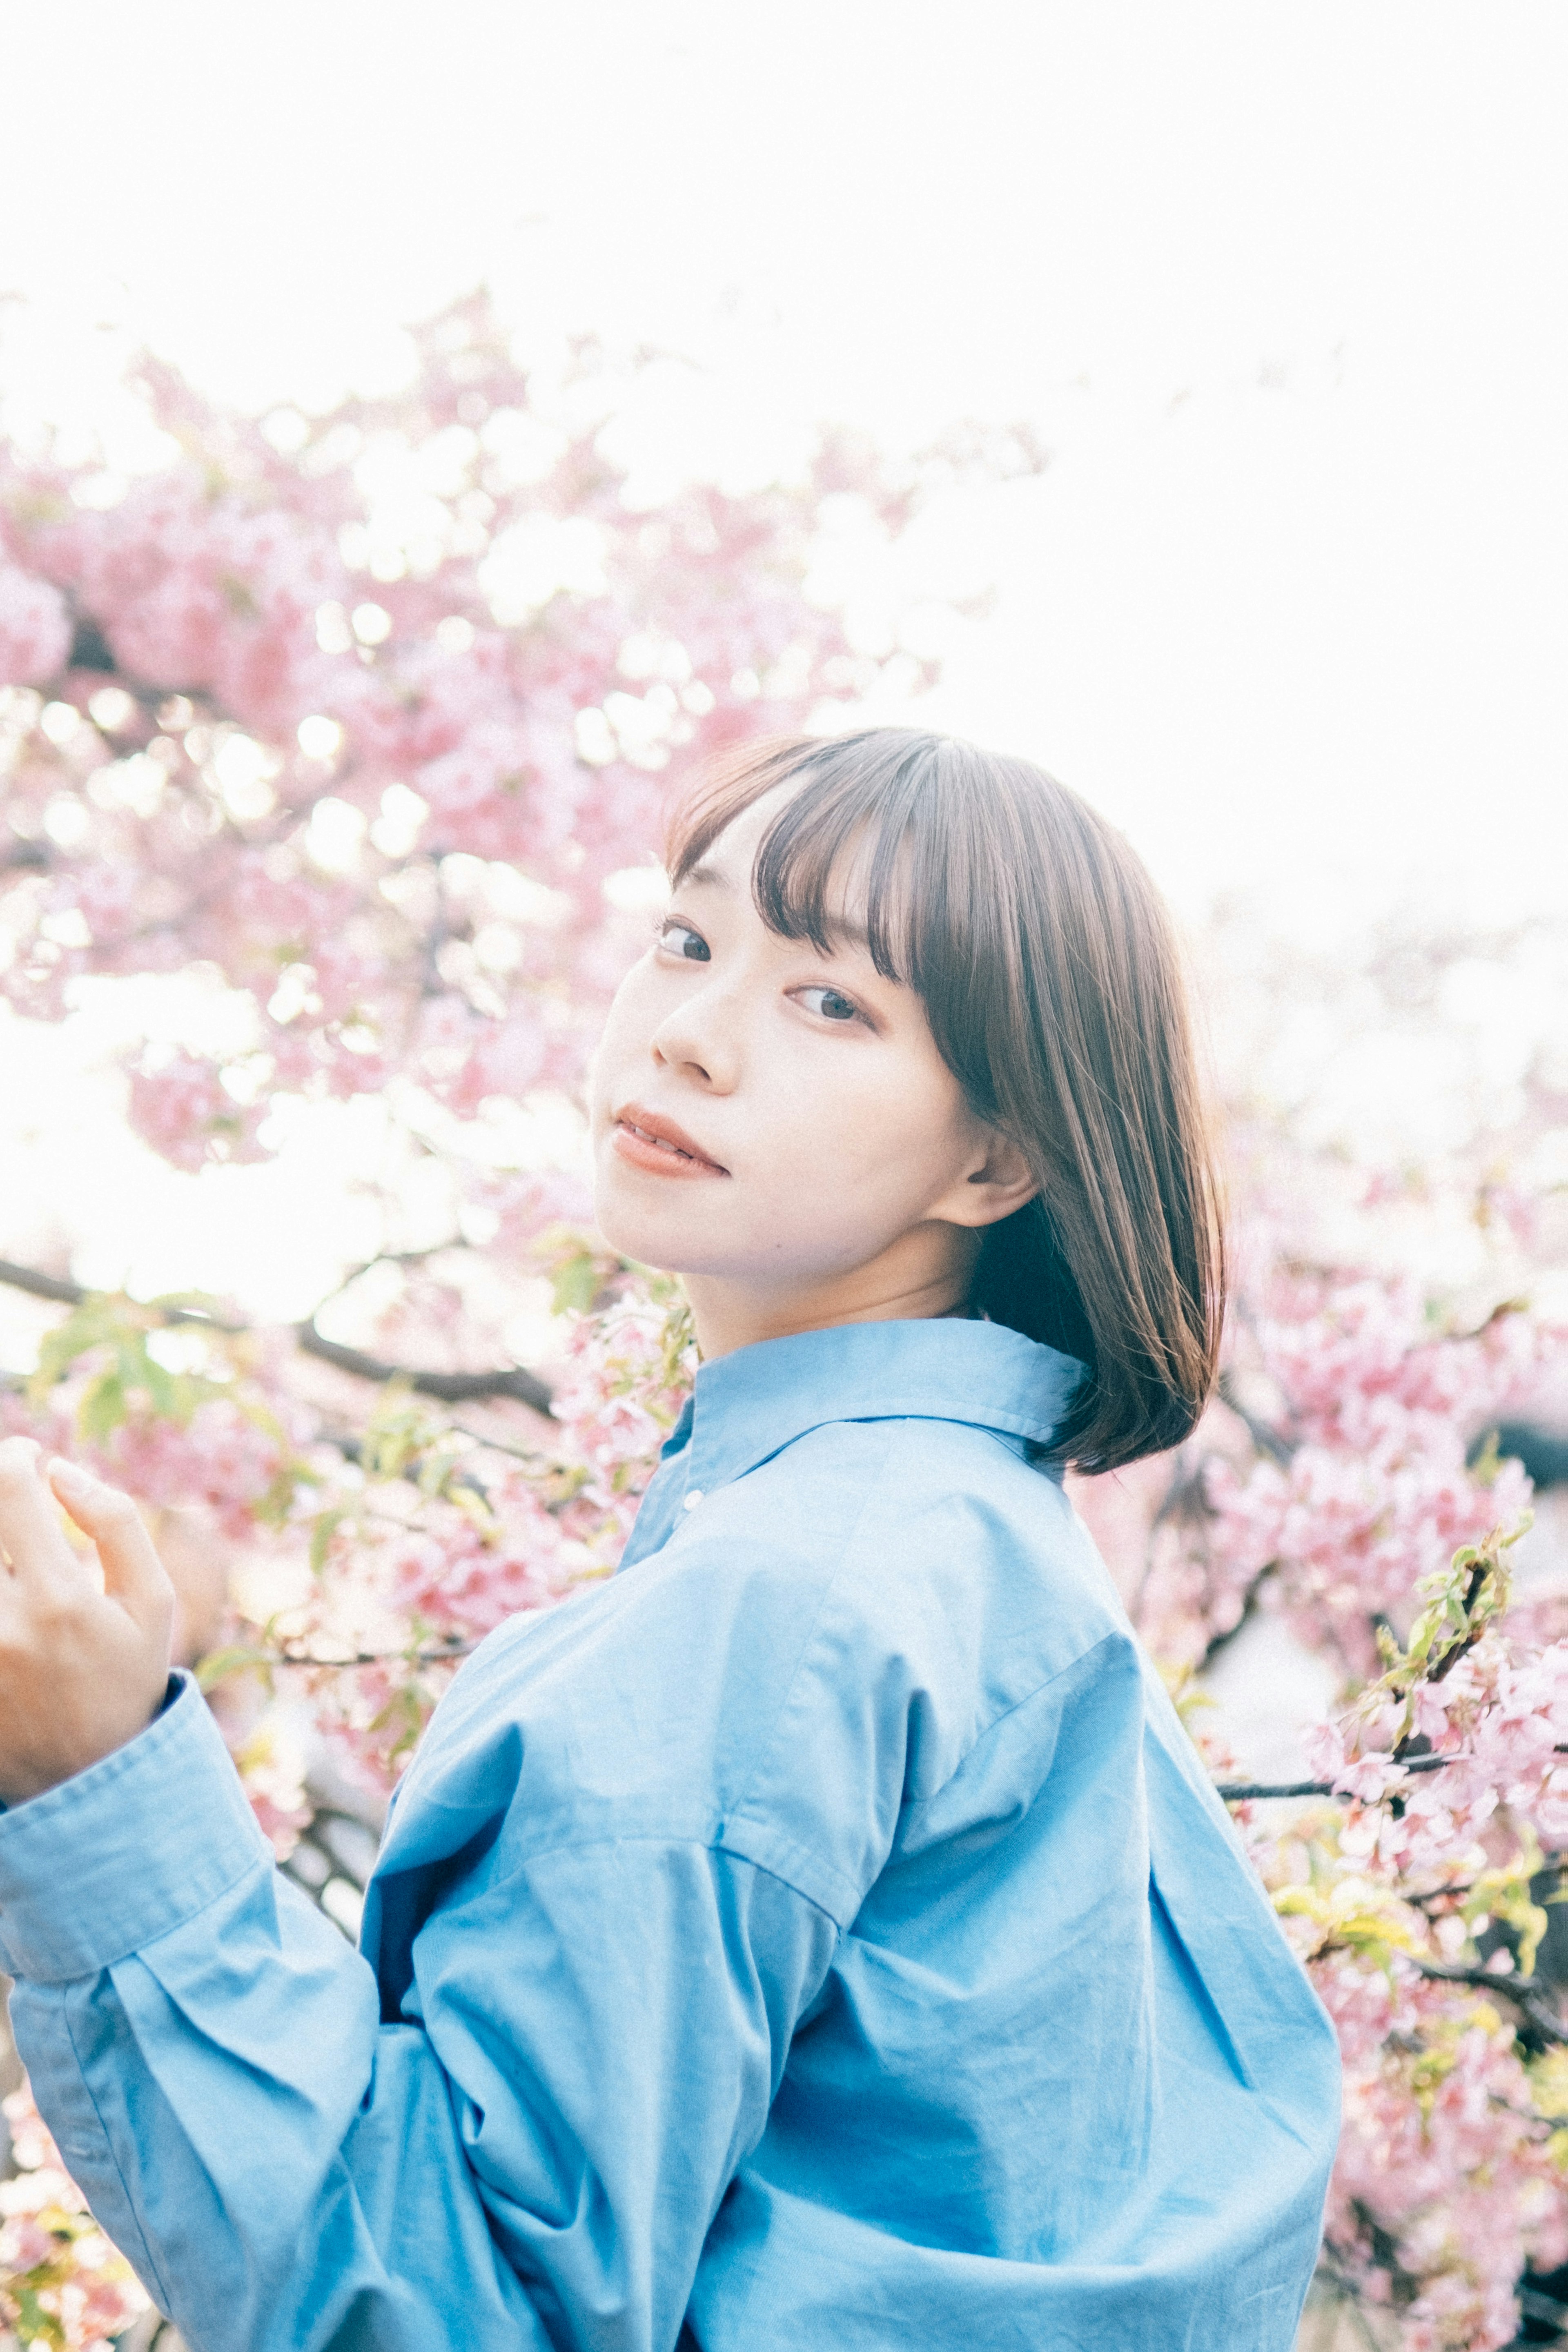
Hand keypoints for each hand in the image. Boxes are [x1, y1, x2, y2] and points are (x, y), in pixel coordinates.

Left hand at [0, 1438, 174, 1803]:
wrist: (85, 1780)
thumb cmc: (125, 1679)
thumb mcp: (152, 1603)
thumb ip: (116, 1526)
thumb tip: (64, 1471)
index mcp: (60, 1600)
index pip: (12, 1490)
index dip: (16, 1457)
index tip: (31, 1458)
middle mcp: (5, 1626)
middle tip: (8, 1487)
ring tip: (4, 1538)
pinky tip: (2, 1584)